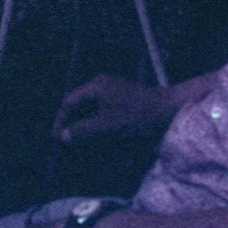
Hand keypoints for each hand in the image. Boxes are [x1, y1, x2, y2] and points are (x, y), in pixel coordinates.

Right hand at [52, 74, 170, 143]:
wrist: (170, 110)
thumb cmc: (138, 116)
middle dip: (73, 124)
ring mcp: (114, 90)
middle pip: (80, 105)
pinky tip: (99, 137)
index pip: (69, 102)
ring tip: (81, 143)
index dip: (61, 121)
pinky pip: (104, 111)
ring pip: (92, 109)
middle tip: (66, 142)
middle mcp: (102, 84)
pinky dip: (98, 124)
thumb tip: (63, 136)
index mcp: (96, 86)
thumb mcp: (108, 126)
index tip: (56, 138)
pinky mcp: (124, 99)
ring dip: (86, 126)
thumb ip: (84, 130)